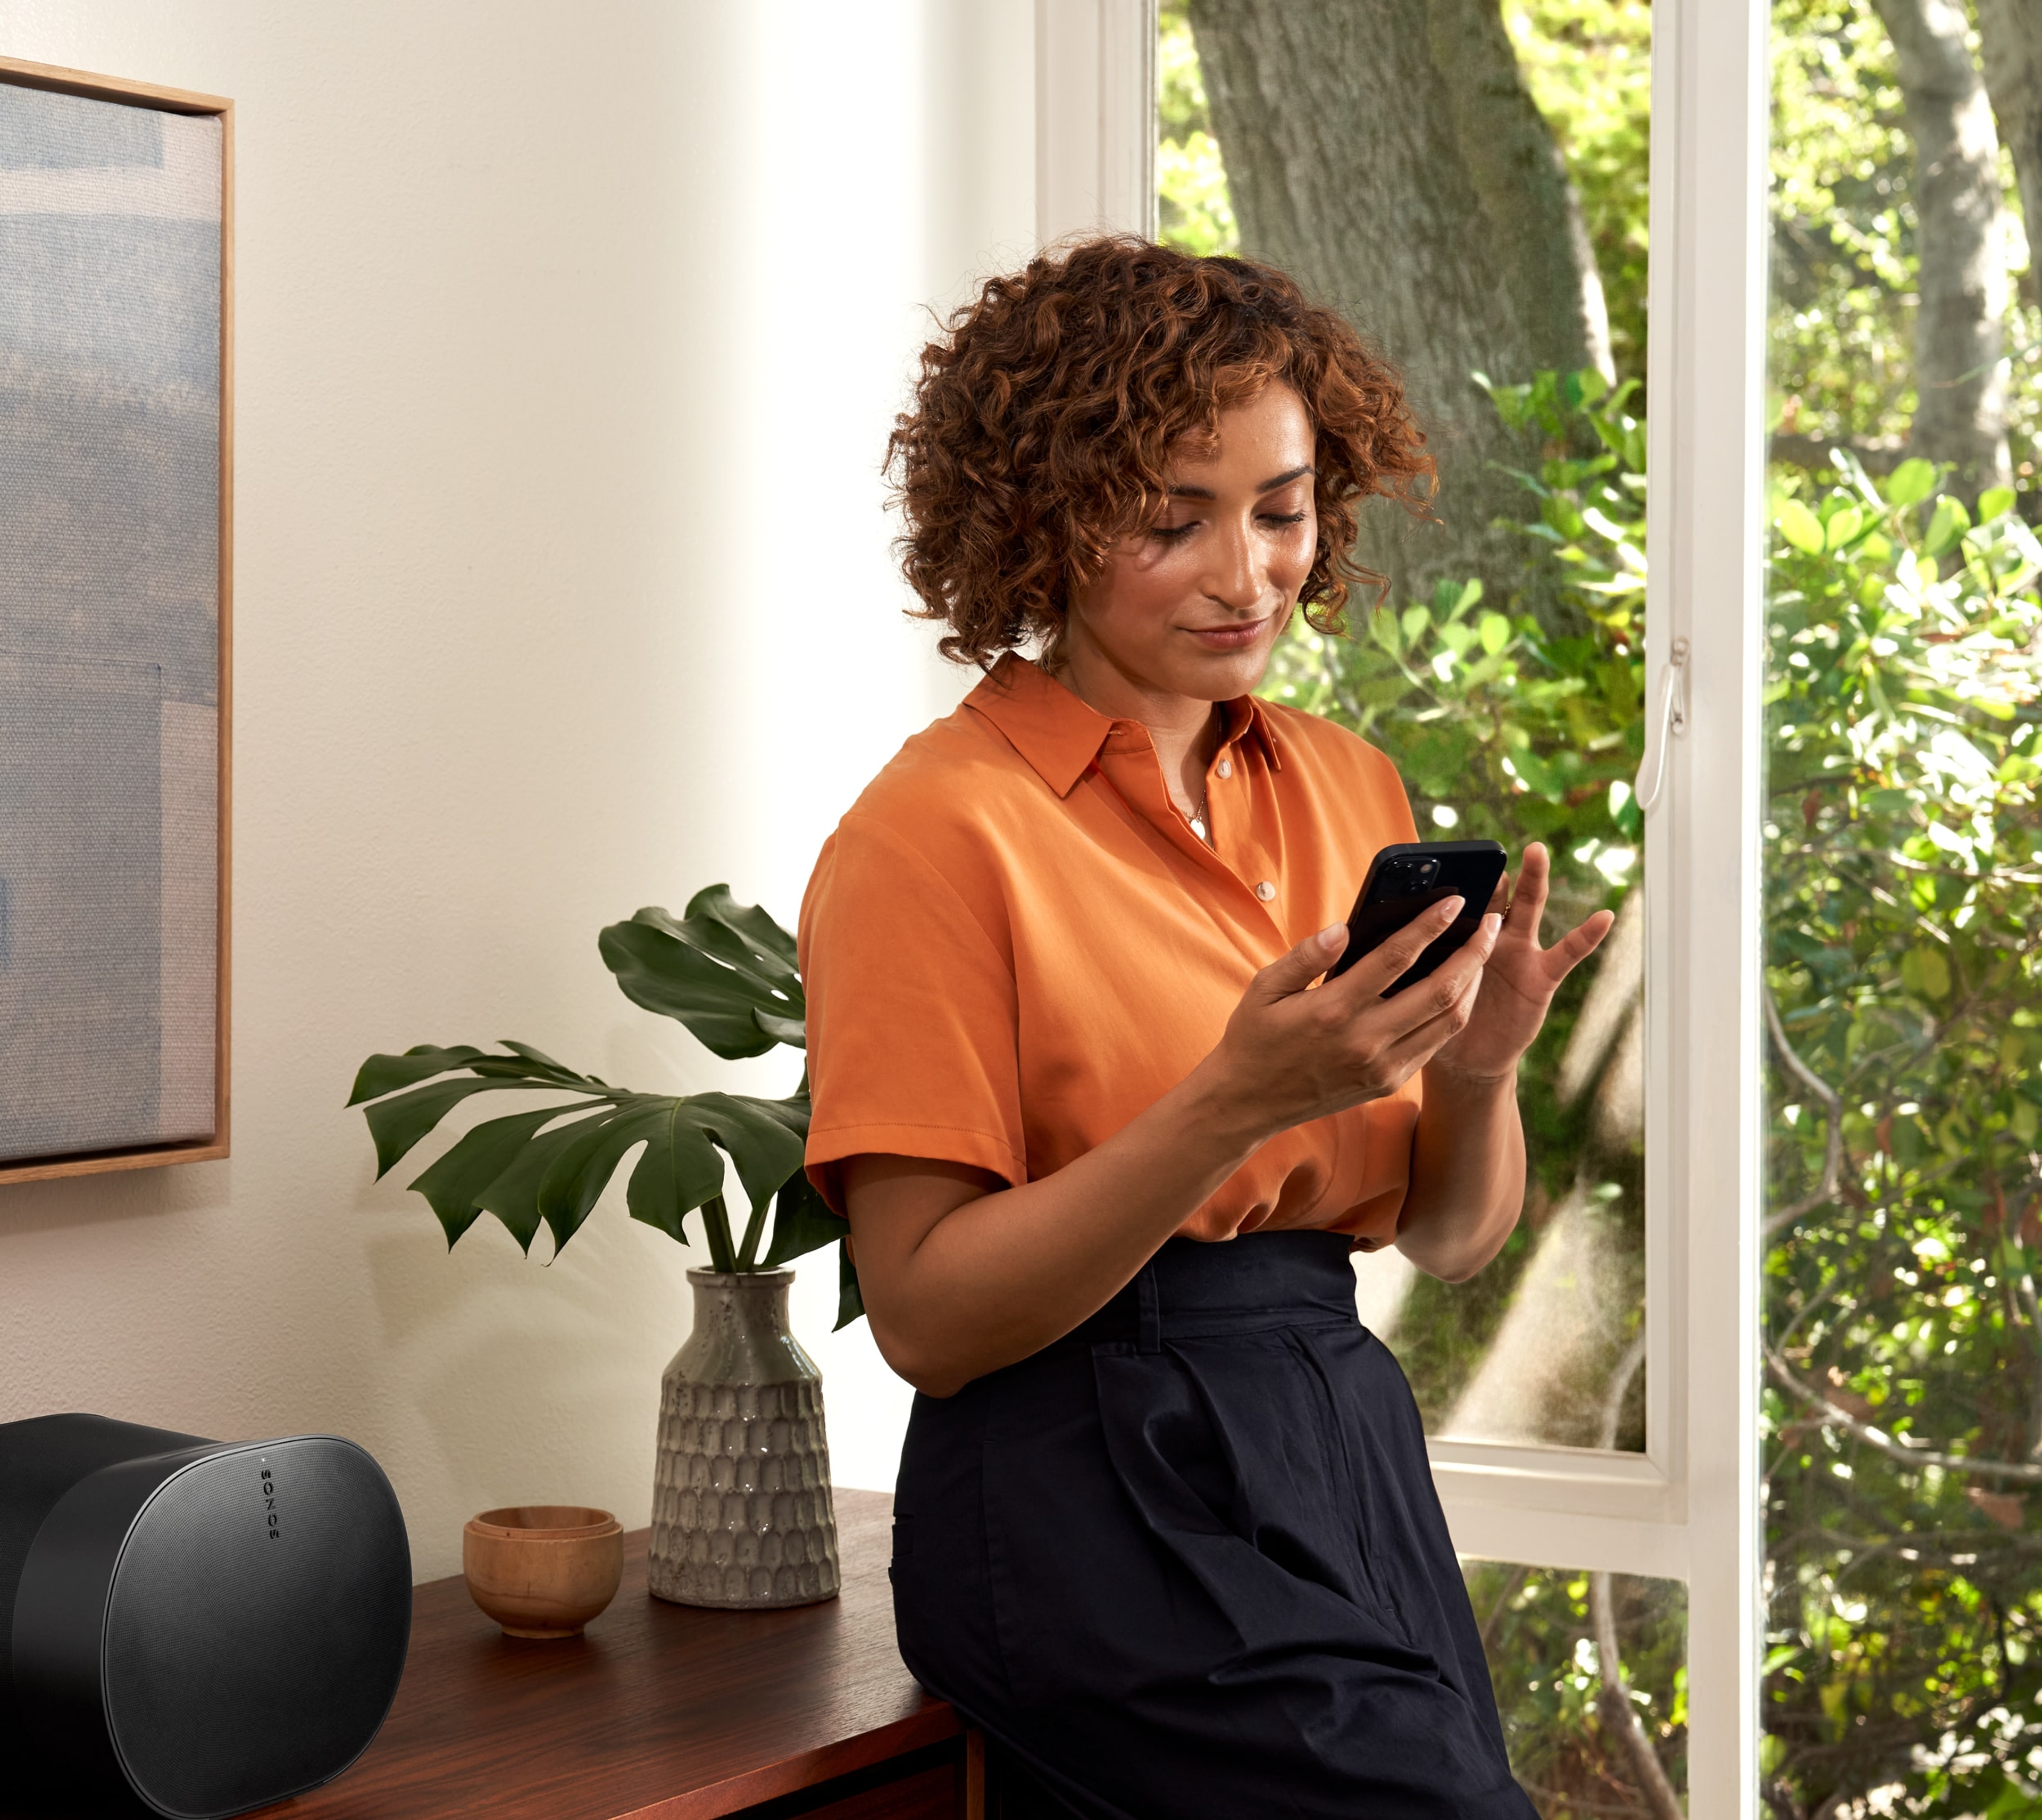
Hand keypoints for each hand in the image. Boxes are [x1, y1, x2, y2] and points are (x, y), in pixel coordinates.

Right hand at [1201, 894, 1503, 1141]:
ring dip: (1474, 983)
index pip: (1395, 959)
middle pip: (1440, 991)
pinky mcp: (1389, 1082)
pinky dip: (1455, 1013)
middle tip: (1492, 923)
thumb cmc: (1255, 1036)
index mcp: (1332, 1010)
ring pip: (1449, 1021)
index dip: (1430, 926)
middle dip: (1474, 953)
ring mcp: (1382, 1067)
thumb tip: (1344, 927)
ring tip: (1483, 952)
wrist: (1249, 1102)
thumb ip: (1306, 955)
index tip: (1455, 900)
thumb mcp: (1264, 988)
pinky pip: (1435, 1043)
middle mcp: (1365, 1041)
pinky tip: (1460, 988)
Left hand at [1428, 842, 1613, 1085]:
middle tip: (1487, 845)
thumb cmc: (1433, 1018)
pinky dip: (1587, 935)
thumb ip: (1404, 958)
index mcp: (1456, 937)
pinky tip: (1604, 916)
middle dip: (1490, 870)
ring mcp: (1519, 953)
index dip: (1448, 883)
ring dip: (1533, 880)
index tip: (1436, 859)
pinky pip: (1567, 953)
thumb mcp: (1414, 985)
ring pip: (1526, 910)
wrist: (1464, 1061)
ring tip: (1536, 851)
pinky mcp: (1542, 976)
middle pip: (1491, 896)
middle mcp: (1489, 938)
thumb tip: (1363, 933)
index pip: (1453, 902)